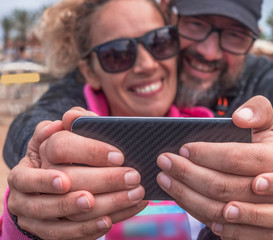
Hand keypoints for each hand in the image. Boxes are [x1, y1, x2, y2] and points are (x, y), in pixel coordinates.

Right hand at [7, 108, 146, 239]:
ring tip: (132, 196)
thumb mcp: (68, 137)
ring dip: (104, 205)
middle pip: (67, 180)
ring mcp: (30, 208)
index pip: (59, 146)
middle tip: (133, 177)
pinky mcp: (39, 229)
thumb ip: (76, 123)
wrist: (41, 189)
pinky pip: (63, 234)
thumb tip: (73, 117)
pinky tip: (111, 220)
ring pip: (65, 211)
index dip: (90, 150)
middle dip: (104, 180)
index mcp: (36, 152)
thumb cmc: (65, 157)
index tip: (119, 156)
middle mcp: (26, 181)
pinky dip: (89, 229)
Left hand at [156, 96, 272, 224]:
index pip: (236, 157)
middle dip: (189, 174)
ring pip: (221, 212)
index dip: (207, 154)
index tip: (184, 148)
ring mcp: (272, 218)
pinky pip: (228, 231)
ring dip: (188, 197)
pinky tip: (185, 202)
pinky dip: (202, 217)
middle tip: (165, 162)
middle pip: (224, 186)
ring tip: (166, 181)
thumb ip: (261, 114)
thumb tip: (239, 117)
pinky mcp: (263, 236)